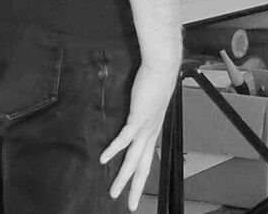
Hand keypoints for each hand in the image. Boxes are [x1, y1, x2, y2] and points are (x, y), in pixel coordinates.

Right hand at [100, 60, 179, 210]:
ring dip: (123, 177)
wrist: (162, 68)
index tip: (136, 191)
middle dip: (135, 187)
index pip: (148, 160)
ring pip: (134, 158)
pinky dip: (114, 149)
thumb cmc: (155, 83)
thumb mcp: (149, 104)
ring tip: (113, 191)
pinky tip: (104, 158)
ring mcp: (146, 127)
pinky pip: (125, 138)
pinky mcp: (139, 117)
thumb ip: (141, 115)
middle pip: (143, 167)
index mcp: (153, 131)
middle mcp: (151, 133)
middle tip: (130, 205)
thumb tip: (134, 120)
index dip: (142, 177)